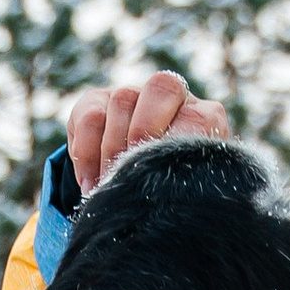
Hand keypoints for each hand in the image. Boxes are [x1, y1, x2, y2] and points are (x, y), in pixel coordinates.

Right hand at [66, 67, 230, 197]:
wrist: (135, 193)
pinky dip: (86, 153)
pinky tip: (89, 183)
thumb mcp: (185, 195)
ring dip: (112, 151)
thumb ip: (187, 188)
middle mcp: (171, 97)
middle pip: (161, 87)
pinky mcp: (96, 101)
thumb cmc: (169, 196)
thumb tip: (173, 201)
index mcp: (203, 119)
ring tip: (109, 188)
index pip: (199, 118)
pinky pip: (89, 116)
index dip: (178, 144)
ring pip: (122, 100)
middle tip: (132, 172)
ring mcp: (133, 94)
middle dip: (144, 131)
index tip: (163, 179)